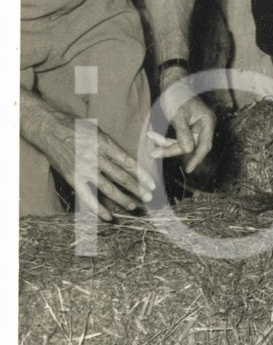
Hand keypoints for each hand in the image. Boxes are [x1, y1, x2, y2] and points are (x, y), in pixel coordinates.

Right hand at [28, 103, 154, 221]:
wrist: (49, 128)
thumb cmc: (75, 127)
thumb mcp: (98, 130)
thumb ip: (112, 146)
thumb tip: (128, 160)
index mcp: (105, 143)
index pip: (128, 162)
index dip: (142, 175)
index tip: (153, 185)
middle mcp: (96, 157)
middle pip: (121, 177)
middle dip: (137, 189)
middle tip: (149, 198)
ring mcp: (83, 168)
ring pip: (107, 188)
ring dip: (122, 199)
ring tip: (134, 206)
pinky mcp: (72, 177)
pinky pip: (87, 196)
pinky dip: (97, 208)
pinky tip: (108, 216)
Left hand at [151, 73, 215, 172]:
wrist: (171, 82)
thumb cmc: (177, 94)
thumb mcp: (178, 114)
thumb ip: (183, 133)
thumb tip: (188, 151)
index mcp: (207, 121)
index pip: (205, 145)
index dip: (197, 158)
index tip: (189, 169)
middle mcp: (204, 126)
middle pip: (191, 146)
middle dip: (172, 149)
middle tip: (155, 153)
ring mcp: (195, 127)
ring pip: (182, 143)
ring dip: (166, 144)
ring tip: (150, 139)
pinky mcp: (186, 127)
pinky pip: (177, 138)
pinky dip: (165, 139)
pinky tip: (153, 136)